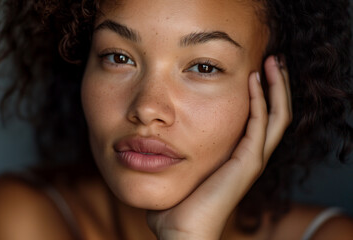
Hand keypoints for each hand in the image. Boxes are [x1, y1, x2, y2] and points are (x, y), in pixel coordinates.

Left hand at [147, 55, 291, 239]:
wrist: (182, 230)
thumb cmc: (177, 204)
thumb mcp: (180, 168)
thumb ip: (176, 153)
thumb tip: (154, 141)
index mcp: (236, 156)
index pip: (258, 119)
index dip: (261, 95)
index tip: (254, 69)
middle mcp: (249, 156)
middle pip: (275, 114)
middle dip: (276, 86)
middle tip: (273, 59)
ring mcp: (251, 159)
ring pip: (276, 117)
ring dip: (276, 88)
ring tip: (274, 61)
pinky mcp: (247, 163)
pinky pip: (260, 125)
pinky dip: (260, 100)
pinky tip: (254, 80)